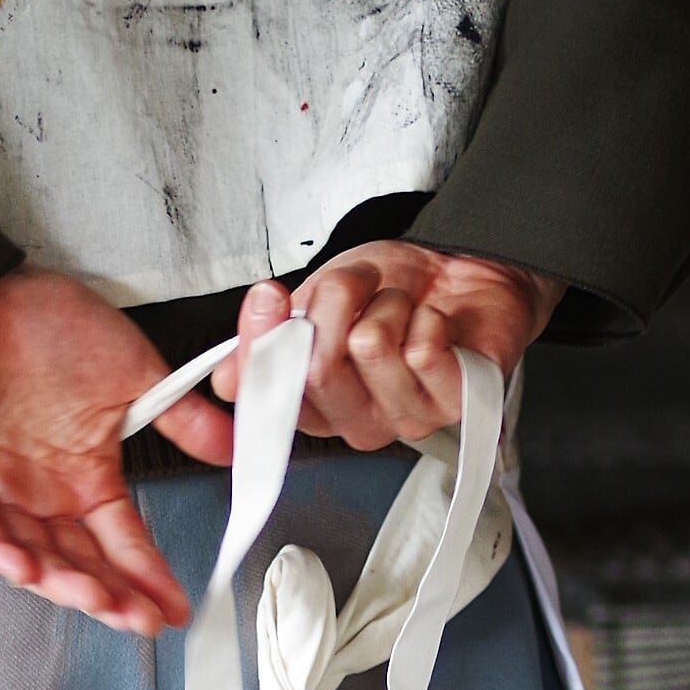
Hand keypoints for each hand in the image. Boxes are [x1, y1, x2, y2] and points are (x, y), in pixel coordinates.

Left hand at [0, 268, 231, 632]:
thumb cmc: (51, 325)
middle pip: (80, 562)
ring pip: (30, 552)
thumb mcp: (135, 374)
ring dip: (63, 582)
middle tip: (139, 618)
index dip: (147, 577)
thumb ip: (181, 418)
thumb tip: (230, 446)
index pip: (122, 541)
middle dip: (111, 596)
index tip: (172, 605)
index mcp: (85, 475)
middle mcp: (43, 490)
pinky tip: (26, 568)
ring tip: (98, 600)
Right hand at [222, 241, 563, 450]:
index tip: (266, 297)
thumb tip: (225, 380)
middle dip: (334, 302)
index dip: (259, 348)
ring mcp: (405, 417)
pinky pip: (421, 350)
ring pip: (369, 348)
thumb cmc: (395, 288)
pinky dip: (425, 316)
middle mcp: (354, 421)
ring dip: (386, 304)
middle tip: (357, 286)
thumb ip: (273, 339)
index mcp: (313, 403)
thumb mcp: (317, 299)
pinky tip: (435, 322)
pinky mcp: (454, 403)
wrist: (464, 269)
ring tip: (402, 307)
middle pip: (315, 372)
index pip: (264, 401)